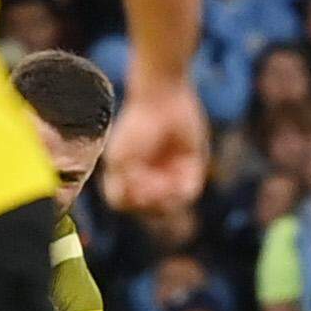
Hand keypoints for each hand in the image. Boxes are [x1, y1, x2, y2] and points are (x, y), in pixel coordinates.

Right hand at [101, 81, 208, 212]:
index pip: (123, 204)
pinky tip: (175, 180)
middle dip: (149, 202)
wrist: (163, 101)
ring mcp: (169, 173)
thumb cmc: (137, 127)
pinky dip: (181, 192)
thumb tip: (140, 204)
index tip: (132, 185)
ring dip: (166, 200)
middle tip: (151, 182)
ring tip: (165, 183)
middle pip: (148, 209)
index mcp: (126, 174)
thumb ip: (123, 188)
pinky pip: (189, 192)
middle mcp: (147, 176)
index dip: (128, 201)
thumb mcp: (120, 159)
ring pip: (170, 205)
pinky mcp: (190, 168)